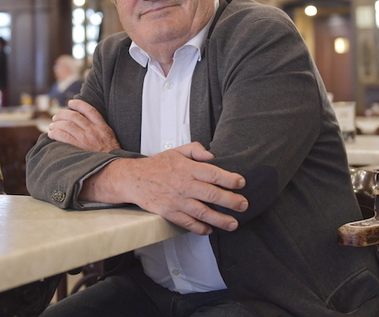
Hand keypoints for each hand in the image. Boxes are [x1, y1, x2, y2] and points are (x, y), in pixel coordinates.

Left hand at [48, 99, 120, 152]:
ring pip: (67, 125)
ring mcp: (85, 138)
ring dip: (56, 124)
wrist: (112, 166)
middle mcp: (93, 130)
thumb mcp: (110, 137)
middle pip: (74, 116)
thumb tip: (89, 124)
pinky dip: (55, 133)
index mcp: (102, 126)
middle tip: (55, 117)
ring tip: (51, 126)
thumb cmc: (111, 154)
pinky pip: (63, 136)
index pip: (89, 110)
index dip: (78, 104)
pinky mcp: (78, 147)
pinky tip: (51, 134)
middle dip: (62, 114)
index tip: (70, 102)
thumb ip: (101, 129)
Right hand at [84, 143, 247, 235]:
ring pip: (203, 213)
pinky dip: (200, 228)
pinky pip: (188, 223)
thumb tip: (212, 156)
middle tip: (244, 205)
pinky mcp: (170, 213)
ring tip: (233, 224)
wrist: (134, 179)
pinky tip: (210, 230)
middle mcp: (184, 185)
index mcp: (188, 168)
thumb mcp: (177, 151)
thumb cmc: (158, 165)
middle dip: (232, 201)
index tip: (241, 183)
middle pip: (212, 195)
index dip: (230, 179)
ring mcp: (177, 201)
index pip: (214, 174)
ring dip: (220, 220)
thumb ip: (196, 150)